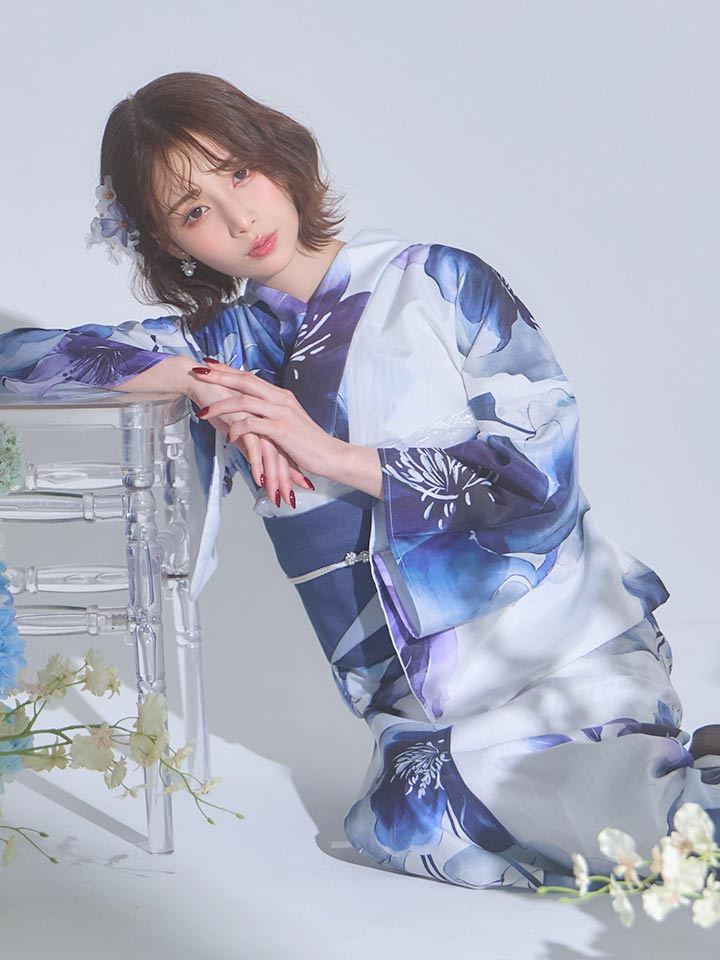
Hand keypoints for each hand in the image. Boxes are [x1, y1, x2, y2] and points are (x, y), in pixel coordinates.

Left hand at [189, 362, 344, 481]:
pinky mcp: (281, 429)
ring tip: (204, 412)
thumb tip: (253, 417)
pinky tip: (229, 437)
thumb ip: (271, 417)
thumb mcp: (288, 424)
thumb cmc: (309, 444)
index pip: (250, 377)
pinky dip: (236, 429)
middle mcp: (281, 399)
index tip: (209, 364)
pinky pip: (251, 424)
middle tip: (198, 372)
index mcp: (281, 396)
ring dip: (220, 406)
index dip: (228, 369)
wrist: (331, 456)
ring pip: (244, 401)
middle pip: (244, 381)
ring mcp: (281, 413)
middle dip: (218, 376)